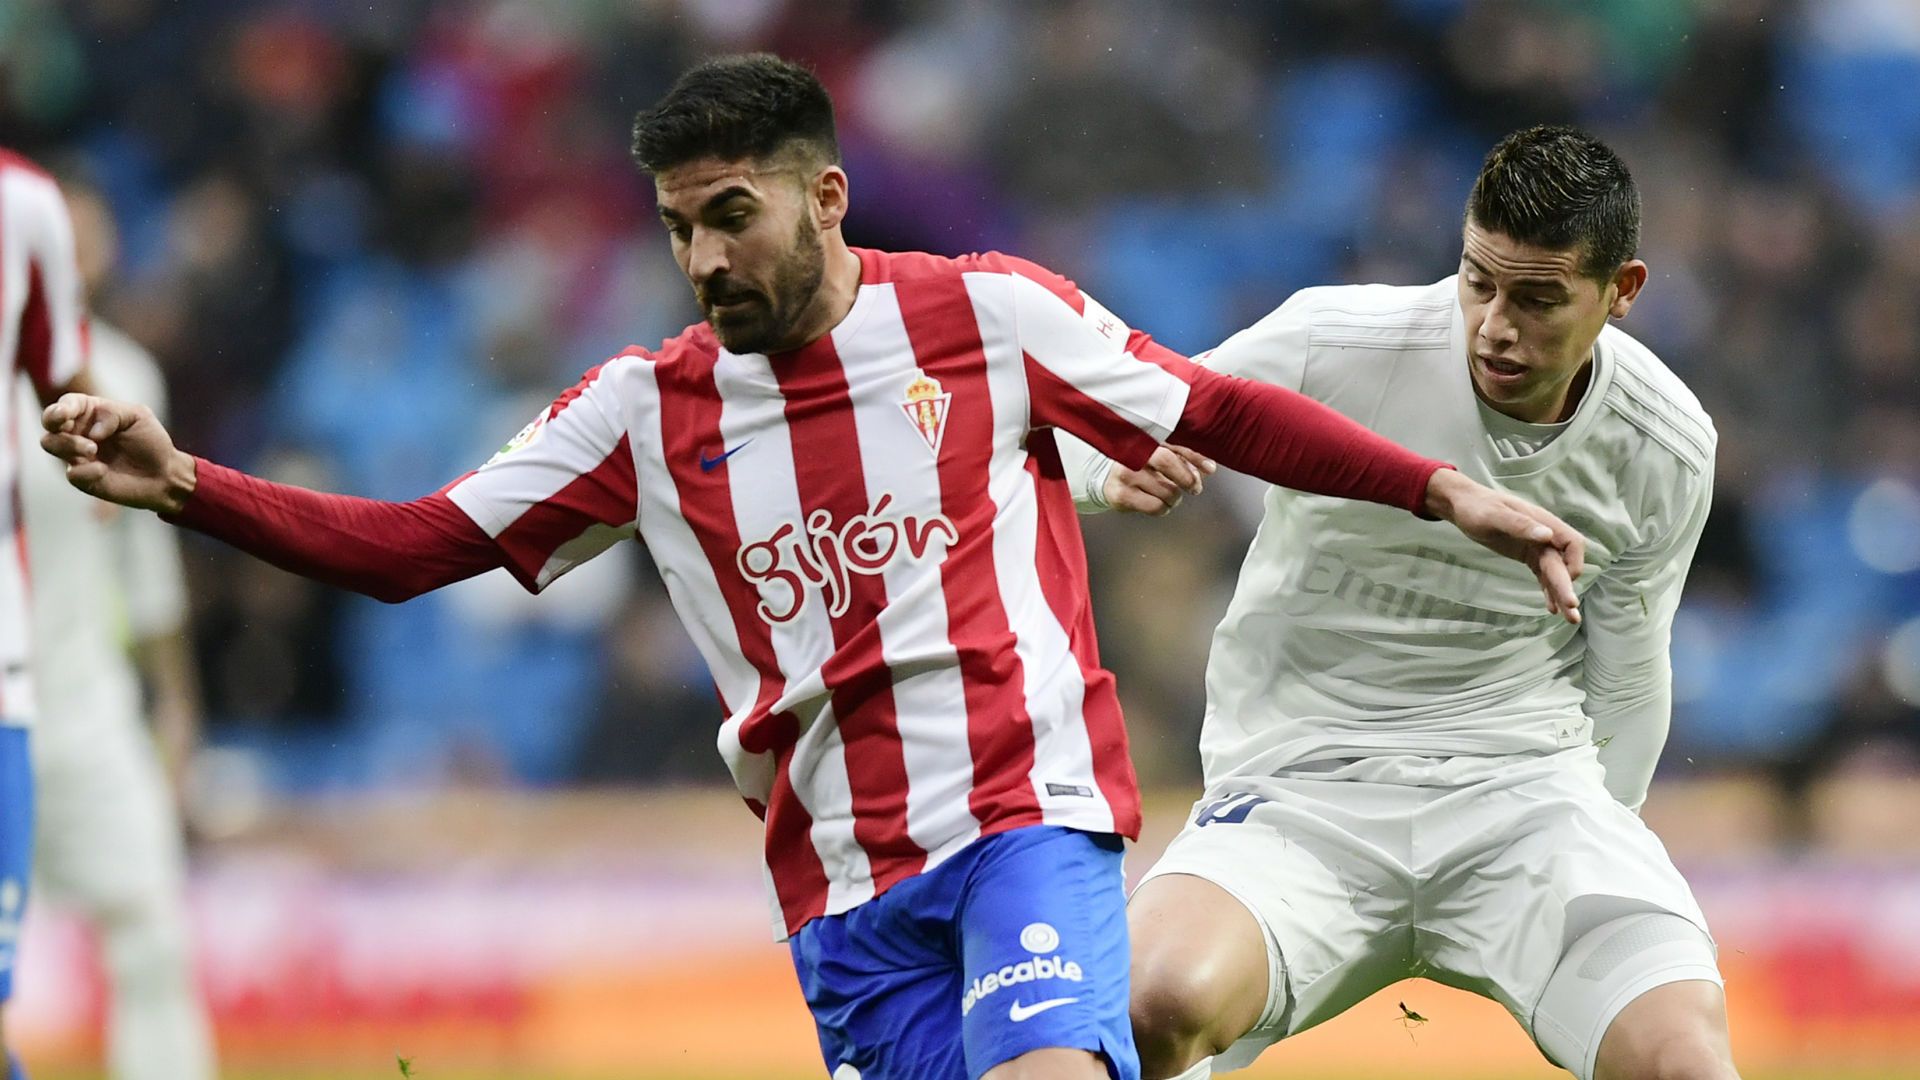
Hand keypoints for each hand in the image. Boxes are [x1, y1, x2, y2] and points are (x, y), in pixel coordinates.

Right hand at [41, 394, 196, 513]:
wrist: (164, 474)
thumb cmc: (150, 441)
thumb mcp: (138, 416)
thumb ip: (113, 413)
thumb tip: (92, 430)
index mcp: (91, 412)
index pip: (67, 404)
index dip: (60, 407)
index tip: (65, 413)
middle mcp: (80, 432)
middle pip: (50, 423)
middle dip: (52, 421)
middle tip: (68, 426)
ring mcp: (78, 455)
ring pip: (50, 444)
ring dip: (68, 444)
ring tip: (93, 449)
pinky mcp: (83, 478)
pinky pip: (72, 473)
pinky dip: (86, 471)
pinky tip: (103, 470)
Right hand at [1102, 445, 1216, 514]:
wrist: (1108, 478)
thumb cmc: (1143, 464)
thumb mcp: (1164, 453)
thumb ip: (1187, 457)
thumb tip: (1210, 468)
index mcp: (1144, 440)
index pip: (1174, 447)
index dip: (1194, 460)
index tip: (1209, 469)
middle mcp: (1131, 454)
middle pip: (1168, 463)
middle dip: (1187, 479)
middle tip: (1194, 488)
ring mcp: (1124, 475)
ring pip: (1166, 491)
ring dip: (1175, 498)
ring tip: (1168, 494)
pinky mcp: (1121, 496)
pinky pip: (1155, 507)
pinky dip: (1163, 508)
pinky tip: (1158, 502)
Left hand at [1423, 468, 1584, 623]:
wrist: (1463, 505)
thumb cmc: (1477, 507)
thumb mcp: (1495, 515)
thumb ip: (1520, 525)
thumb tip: (1546, 535)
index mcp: (1543, 522)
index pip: (1572, 543)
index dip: (1574, 562)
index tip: (1566, 579)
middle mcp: (1545, 535)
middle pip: (1563, 564)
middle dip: (1568, 588)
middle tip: (1573, 614)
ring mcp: (1537, 546)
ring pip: (1555, 573)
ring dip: (1561, 593)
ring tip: (1569, 618)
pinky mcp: (1528, 555)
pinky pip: (1543, 575)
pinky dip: (1548, 590)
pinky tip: (1551, 608)